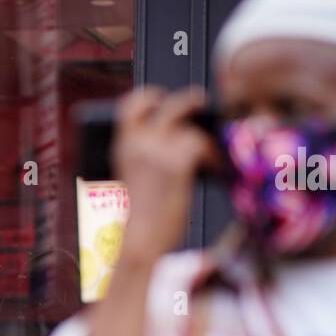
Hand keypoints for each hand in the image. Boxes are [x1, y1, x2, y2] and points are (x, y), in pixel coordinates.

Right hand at [111, 86, 217, 264]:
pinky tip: (213, 168)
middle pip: (169, 107)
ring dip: (203, 141)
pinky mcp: (177, 162)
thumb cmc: (141, 216)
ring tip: (209, 154)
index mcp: (122, 146)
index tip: (160, 96)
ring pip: (190, 129)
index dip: (147, 96)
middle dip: (189, 101)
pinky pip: (201, 145)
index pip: (130, 106)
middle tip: (201, 102)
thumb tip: (177, 135)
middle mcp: (138, 143)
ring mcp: (158, 151)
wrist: (142, 239)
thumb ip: (146, 155)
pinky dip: (210, 155)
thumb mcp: (135, 177)